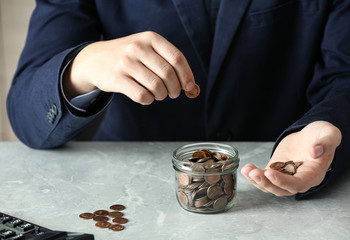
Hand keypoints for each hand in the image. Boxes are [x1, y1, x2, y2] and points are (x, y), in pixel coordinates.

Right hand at [63, 31, 194, 103]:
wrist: (94, 59)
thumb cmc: (128, 56)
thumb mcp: (147, 48)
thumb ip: (167, 61)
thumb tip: (190, 84)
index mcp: (150, 38)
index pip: (177, 58)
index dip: (187, 75)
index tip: (189, 86)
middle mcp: (138, 47)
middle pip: (168, 74)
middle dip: (175, 89)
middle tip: (173, 93)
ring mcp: (126, 62)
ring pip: (157, 87)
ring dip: (162, 95)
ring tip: (160, 95)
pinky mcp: (117, 78)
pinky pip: (142, 96)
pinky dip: (149, 100)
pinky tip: (148, 97)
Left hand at [241, 121, 341, 195]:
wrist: (311, 136)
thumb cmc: (321, 136)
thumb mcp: (329, 133)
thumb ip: (327, 142)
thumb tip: (316, 151)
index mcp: (314, 174)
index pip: (298, 184)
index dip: (283, 181)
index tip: (270, 173)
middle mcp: (299, 180)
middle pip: (282, 189)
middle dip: (266, 183)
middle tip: (254, 173)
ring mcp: (286, 177)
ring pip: (270, 186)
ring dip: (257, 181)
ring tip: (247, 170)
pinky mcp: (276, 171)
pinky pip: (264, 178)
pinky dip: (254, 176)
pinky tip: (246, 169)